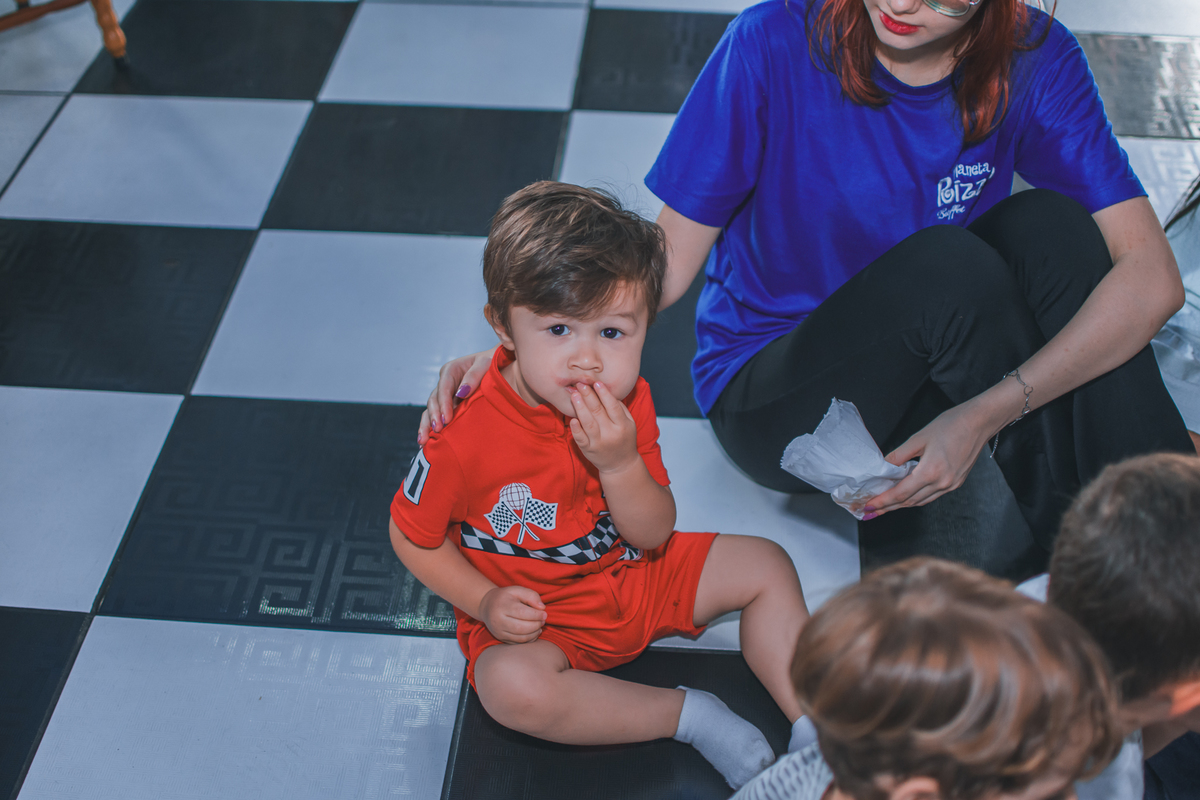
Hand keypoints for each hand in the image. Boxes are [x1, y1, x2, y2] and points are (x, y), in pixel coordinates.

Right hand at [418, 348, 495, 444]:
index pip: (444, 387)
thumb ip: (474, 375)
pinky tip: (425, 441)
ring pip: (431, 410)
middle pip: (434, 399)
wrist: (499, 367)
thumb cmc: (493, 363)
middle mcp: (445, 383)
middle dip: (434, 416)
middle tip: (438, 429)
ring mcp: (445, 396)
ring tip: (424, 440)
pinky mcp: (448, 406)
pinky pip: (436, 417)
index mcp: (451, 370)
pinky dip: (429, 428)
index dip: (443, 403)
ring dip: (426, 425)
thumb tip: (461, 393)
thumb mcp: (485, 363)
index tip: (446, 419)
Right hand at [478, 585, 546, 643]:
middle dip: (536, 625)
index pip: (522, 613)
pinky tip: (534, 632)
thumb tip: (542, 608)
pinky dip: (529, 639)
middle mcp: (498, 620)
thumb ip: (531, 595)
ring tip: (539, 625)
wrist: (487, 606)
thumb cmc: (505, 597)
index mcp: (502, 606)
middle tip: (543, 621)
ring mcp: (499, 631)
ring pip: (521, 638)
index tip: (544, 614)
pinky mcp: (501, 638)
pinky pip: (518, 642)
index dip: (536, 615)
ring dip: (534, 633)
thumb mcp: (517, 590)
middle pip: (521, 628)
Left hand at [568, 382, 638, 473]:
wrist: (620, 465)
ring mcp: (599, 443)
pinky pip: (581, 438)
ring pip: (588, 423)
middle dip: (589, 396)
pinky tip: (572, 419)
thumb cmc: (624, 439)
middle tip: (581, 384)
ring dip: (580, 408)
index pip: (613, 407)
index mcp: (623, 426)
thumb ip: (620, 408)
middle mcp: (611, 434)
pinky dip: (576, 429)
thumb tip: (606, 391)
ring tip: (574, 395)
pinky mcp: (588, 450)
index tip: (597, 383)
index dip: (605, 394)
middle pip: (598, 412)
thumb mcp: (629, 424)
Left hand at [863, 402, 993, 517]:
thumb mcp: (918, 438)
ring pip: (921, 501)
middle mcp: (942, 483)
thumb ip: (899, 455)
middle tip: (871, 511)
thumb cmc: (952, 425)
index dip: (883, 501)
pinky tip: (907, 496)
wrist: (979, 422)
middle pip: (909, 501)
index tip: (869, 506)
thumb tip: (884, 467)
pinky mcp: (956, 483)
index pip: (901, 493)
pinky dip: (917, 498)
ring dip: (902, 505)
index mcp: (931, 472)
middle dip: (889, 507)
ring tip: (885, 506)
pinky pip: (932, 496)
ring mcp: (951, 485)